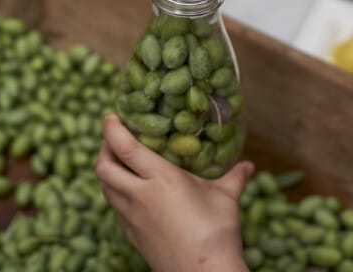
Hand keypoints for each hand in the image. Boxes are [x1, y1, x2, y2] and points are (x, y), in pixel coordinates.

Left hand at [95, 114, 253, 271]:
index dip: (112, 129)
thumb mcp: (226, 198)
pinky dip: (115, 194)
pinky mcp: (132, 235)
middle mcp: (140, 195)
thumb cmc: (216, 232)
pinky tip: (129, 193)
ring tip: (117, 162)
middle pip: (104, 167)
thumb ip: (234, 177)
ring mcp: (132, 217)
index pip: (125, 148)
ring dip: (106, 171)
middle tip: (112, 138)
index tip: (110, 116)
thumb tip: (249, 166)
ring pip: (105, 188)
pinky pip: (115, 208)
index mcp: (160, 178)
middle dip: (103, 149)